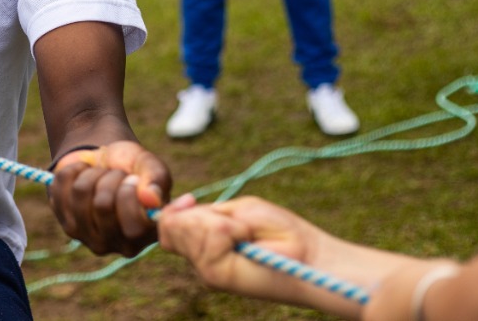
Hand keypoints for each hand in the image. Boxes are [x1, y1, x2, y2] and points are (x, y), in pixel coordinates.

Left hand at [47, 141, 170, 255]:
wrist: (106, 161)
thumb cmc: (133, 167)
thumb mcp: (149, 165)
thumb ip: (157, 179)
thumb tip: (151, 199)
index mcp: (146, 235)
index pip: (132, 227)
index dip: (128, 193)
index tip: (132, 178)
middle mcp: (118, 245)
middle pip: (103, 205)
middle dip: (109, 177)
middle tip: (116, 174)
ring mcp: (89, 238)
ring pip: (80, 193)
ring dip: (91, 173)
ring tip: (100, 174)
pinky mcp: (66, 224)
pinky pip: (59, 188)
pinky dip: (73, 171)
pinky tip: (83, 175)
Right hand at [157, 195, 319, 300]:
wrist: (309, 257)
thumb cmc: (281, 232)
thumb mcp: (237, 211)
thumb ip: (204, 214)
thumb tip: (171, 214)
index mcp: (205, 242)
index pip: (168, 225)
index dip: (175, 209)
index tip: (191, 200)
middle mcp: (201, 259)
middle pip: (170, 228)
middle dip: (197, 215)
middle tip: (233, 223)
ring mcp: (207, 269)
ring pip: (183, 232)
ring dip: (214, 222)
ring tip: (242, 232)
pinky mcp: (217, 276)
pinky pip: (205, 238)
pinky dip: (224, 230)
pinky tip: (243, 238)